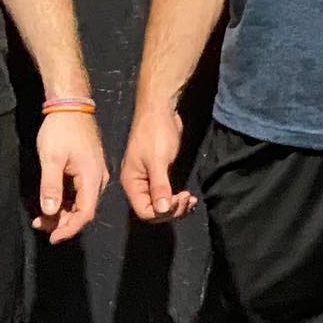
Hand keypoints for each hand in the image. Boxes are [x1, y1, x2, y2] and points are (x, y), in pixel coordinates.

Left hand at [34, 109, 109, 244]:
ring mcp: (95, 173)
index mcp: (92, 177)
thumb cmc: (60, 129)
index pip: (85, 213)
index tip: (53, 237)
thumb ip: (51, 186)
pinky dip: (65, 200)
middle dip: (62, 222)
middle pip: (83, 210)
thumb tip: (50, 212)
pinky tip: (51, 201)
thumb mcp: (51, 158)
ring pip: (81, 202)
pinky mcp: (88, 168)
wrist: (70, 104)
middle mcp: (98, 178)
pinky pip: (79, 191)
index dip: (69, 228)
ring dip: (63, 212)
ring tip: (42, 216)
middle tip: (40, 225)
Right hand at [120, 108, 197, 222]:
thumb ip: (159, 186)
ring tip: (190, 199)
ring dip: (177, 206)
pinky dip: (177, 198)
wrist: (160, 109)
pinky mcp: (159, 173)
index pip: (144, 211)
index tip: (179, 200)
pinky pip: (166, 194)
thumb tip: (162, 210)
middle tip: (188, 199)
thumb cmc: (155, 133)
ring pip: (161, 204)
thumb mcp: (158, 160)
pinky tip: (188, 195)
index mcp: (132, 182)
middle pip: (153, 211)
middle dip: (172, 209)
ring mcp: (148, 179)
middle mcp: (138, 184)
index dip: (162, 212)